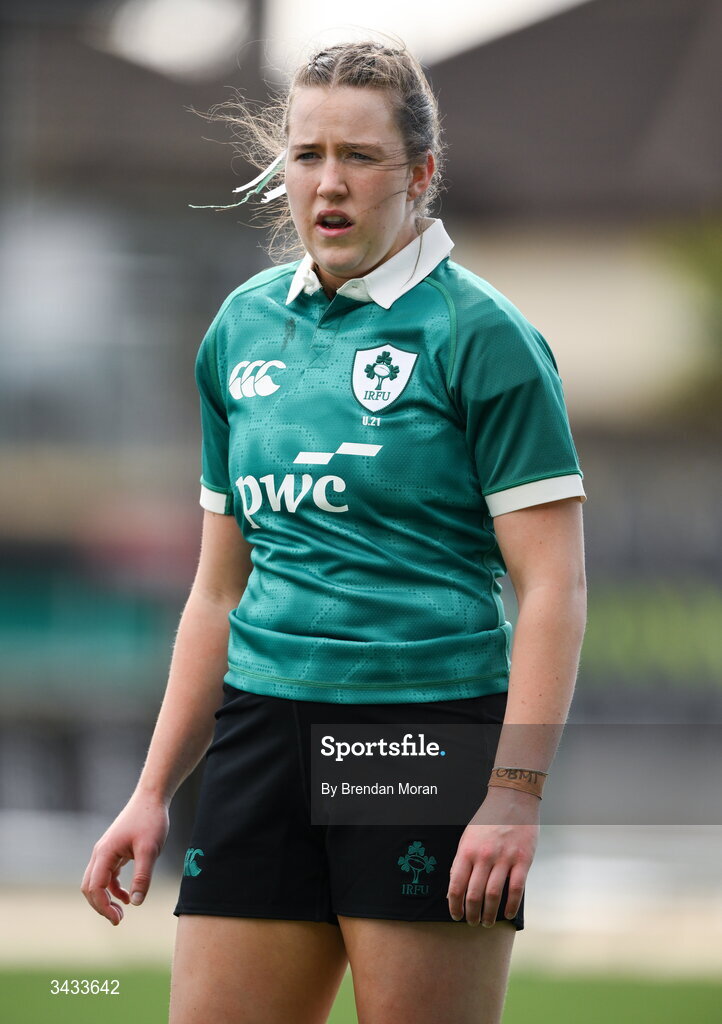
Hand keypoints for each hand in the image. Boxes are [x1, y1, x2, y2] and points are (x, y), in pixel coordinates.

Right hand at [81, 791, 169, 925]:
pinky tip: (128, 896)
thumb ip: (143, 876)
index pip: (95, 888)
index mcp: (105, 853)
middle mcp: (100, 853)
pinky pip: (107, 875)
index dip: (103, 907)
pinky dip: (113, 888)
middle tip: (118, 920)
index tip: (118, 919)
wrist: (152, 797)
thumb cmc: (151, 820)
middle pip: (90, 887)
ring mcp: (106, 851)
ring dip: (106, 899)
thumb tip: (136, 903)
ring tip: (122, 913)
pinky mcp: (114, 850)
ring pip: (97, 882)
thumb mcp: (150, 850)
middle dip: (101, 906)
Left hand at [447, 788, 539, 926]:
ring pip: (493, 895)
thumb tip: (455, 887)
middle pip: (474, 894)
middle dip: (472, 914)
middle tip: (473, 923)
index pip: (456, 885)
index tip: (456, 916)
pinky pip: (516, 889)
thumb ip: (462, 860)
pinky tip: (507, 913)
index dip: (454, 905)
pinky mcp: (522, 860)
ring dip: (489, 914)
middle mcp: (484, 856)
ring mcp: (504, 859)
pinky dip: (511, 905)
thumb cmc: (488, 819)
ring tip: (488, 923)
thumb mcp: (468, 836)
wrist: (513, 799)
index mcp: (467, 850)